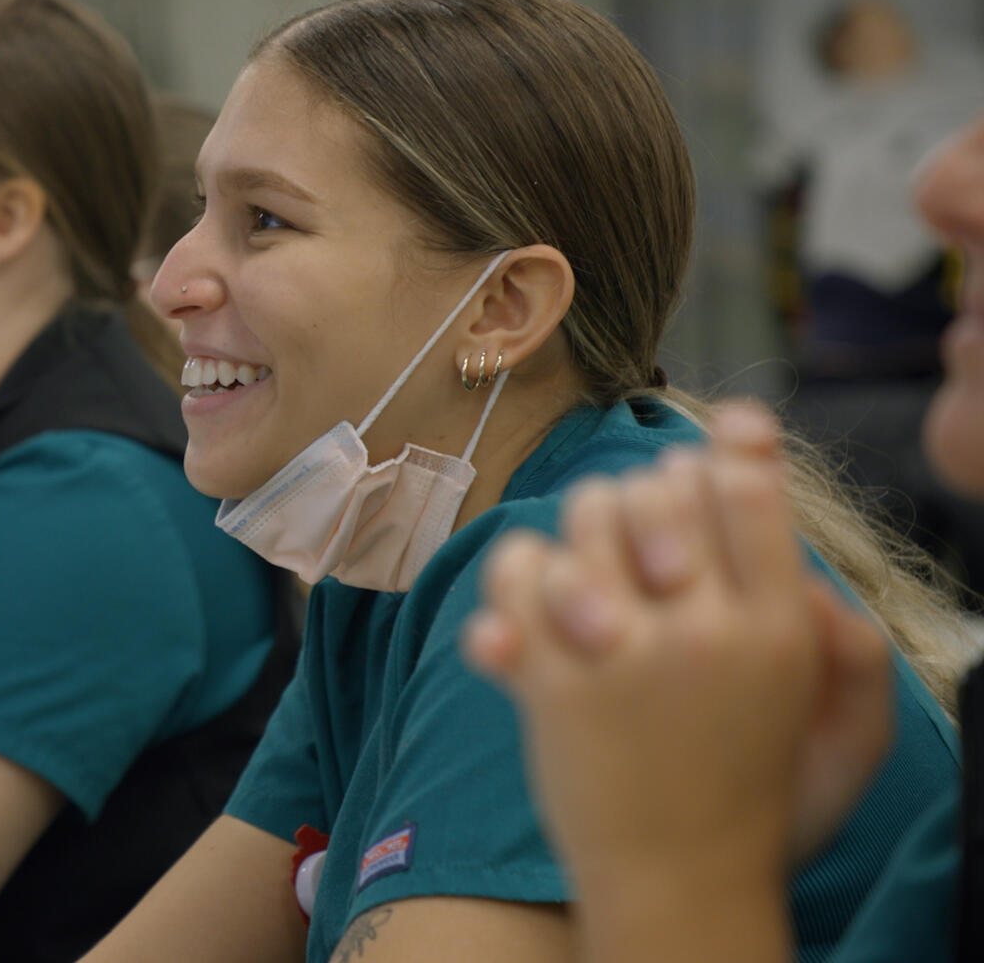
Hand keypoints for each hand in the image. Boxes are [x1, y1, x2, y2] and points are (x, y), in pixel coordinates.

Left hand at [463, 402, 890, 883]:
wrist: (679, 887)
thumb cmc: (752, 790)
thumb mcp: (825, 712)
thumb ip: (830, 620)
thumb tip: (797, 547)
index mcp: (780, 631)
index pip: (746, 488)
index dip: (717, 457)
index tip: (703, 462)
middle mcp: (704, 634)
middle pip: (655, 487)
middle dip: (640, 500)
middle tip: (640, 551)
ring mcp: (622, 654)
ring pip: (581, 518)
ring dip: (580, 538)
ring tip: (593, 590)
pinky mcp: (549, 683)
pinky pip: (515, 573)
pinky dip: (515, 579)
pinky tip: (530, 619)